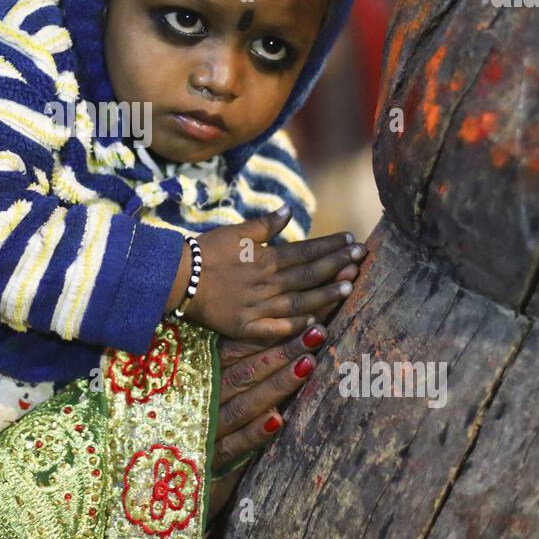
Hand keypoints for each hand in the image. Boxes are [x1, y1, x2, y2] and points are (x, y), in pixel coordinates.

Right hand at [172, 206, 366, 342]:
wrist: (176, 277)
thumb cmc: (205, 251)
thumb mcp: (235, 232)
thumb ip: (265, 225)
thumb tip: (288, 210)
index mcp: (264, 258)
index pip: (305, 251)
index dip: (330, 246)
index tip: (352, 241)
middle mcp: (266, 282)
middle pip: (308, 274)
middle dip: (337, 266)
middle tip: (362, 258)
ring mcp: (257, 307)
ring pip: (298, 301)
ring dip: (326, 294)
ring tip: (350, 287)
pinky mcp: (245, 326)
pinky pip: (275, 328)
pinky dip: (295, 325)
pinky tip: (316, 322)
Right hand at [206, 325, 327, 521]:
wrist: (155, 475)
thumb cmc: (190, 423)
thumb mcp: (201, 390)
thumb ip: (227, 367)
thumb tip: (269, 341)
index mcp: (199, 376)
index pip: (234, 351)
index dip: (267, 336)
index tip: (299, 320)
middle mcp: (202, 398)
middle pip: (245, 372)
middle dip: (282, 352)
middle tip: (316, 333)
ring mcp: (205, 429)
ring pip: (244, 403)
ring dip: (276, 384)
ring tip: (307, 364)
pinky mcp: (210, 461)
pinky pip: (235, 445)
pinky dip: (255, 432)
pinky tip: (278, 419)